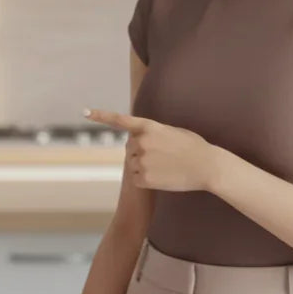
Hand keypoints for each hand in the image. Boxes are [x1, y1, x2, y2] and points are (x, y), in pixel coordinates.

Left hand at [85, 108, 218, 192]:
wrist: (207, 166)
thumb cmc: (194, 147)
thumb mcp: (173, 131)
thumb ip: (153, 132)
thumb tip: (138, 139)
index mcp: (149, 126)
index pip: (120, 120)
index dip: (101, 116)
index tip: (85, 112)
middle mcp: (141, 142)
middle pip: (130, 148)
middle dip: (142, 152)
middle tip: (164, 156)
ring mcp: (141, 160)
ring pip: (133, 164)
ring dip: (144, 166)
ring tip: (166, 166)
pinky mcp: (143, 178)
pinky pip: (137, 179)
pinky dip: (147, 181)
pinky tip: (163, 177)